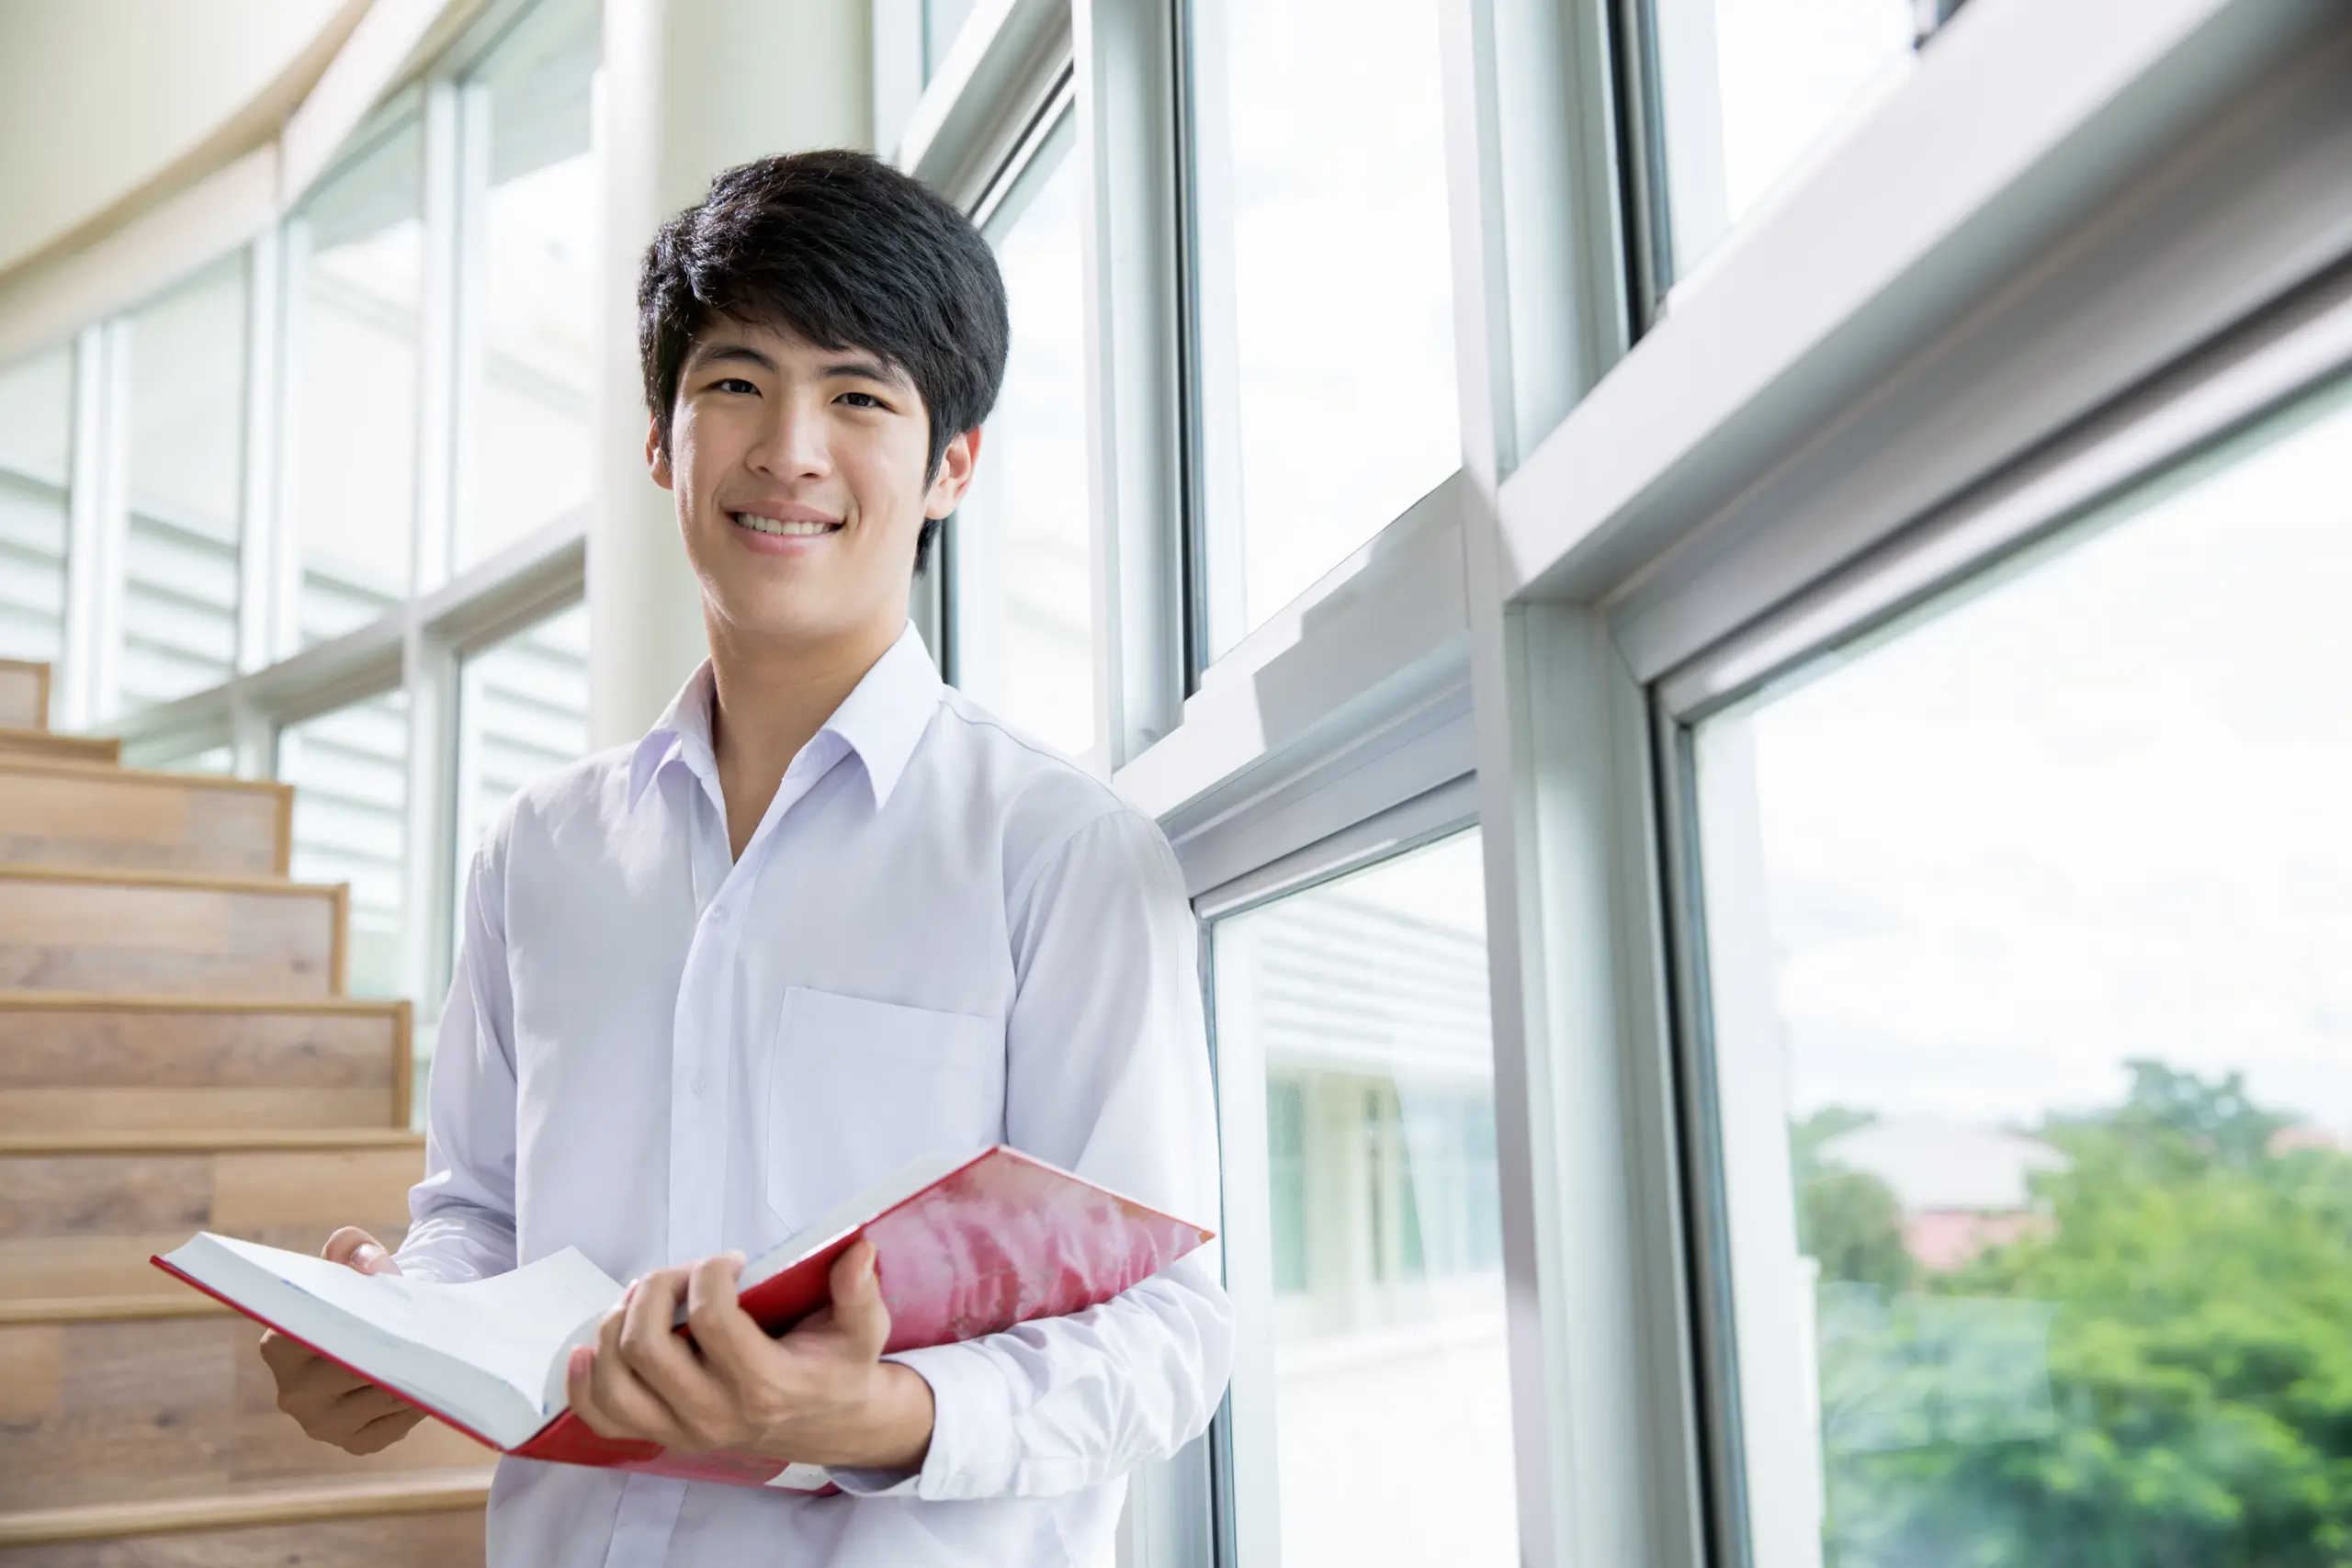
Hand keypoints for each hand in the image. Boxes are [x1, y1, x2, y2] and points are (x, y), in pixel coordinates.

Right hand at [257, 1227, 427, 1454]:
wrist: (376, 1333)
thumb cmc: (361, 1295)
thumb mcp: (353, 1261)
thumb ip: (354, 1249)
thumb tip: (371, 1264)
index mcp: (279, 1346)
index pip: (321, 1337)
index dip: (359, 1324)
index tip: (389, 1312)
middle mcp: (292, 1393)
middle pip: (357, 1371)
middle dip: (395, 1351)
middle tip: (428, 1333)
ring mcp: (321, 1425)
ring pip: (383, 1397)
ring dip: (413, 1376)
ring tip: (434, 1353)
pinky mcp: (354, 1443)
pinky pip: (396, 1424)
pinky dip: (417, 1403)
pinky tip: (426, 1382)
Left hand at [566, 1239, 934, 1472]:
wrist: (829, 1426)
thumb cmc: (838, 1370)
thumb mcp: (864, 1332)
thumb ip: (861, 1294)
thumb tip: (857, 1250)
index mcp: (766, 1385)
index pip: (710, 1318)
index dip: (709, 1273)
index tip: (729, 1262)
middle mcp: (716, 1414)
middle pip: (646, 1346)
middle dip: (653, 1290)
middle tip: (680, 1274)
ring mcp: (683, 1431)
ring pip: (615, 1381)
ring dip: (615, 1326)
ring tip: (643, 1299)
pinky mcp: (663, 1436)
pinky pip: (602, 1416)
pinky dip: (583, 1381)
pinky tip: (590, 1346)